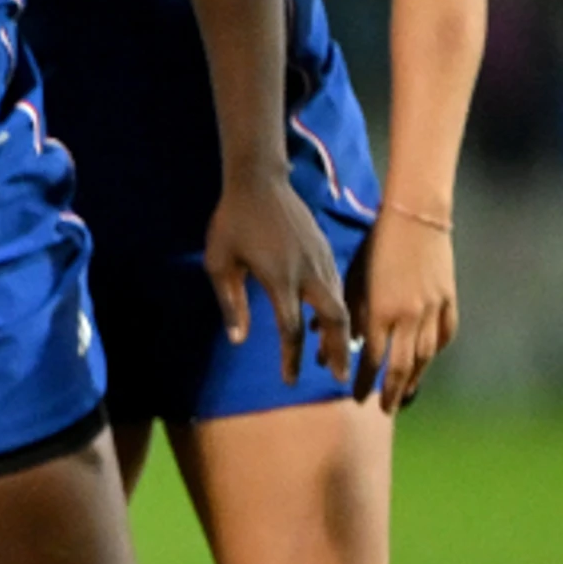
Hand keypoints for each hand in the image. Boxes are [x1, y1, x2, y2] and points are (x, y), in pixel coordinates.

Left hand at [203, 173, 353, 388]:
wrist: (260, 182)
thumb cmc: (232, 222)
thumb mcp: (219, 263)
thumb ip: (231, 303)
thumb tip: (239, 339)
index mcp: (280, 279)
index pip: (290, 329)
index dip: (291, 359)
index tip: (289, 382)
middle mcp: (309, 273)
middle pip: (335, 320)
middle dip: (339, 350)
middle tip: (338, 377)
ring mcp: (322, 260)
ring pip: (342, 303)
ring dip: (342, 332)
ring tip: (337, 356)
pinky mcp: (327, 251)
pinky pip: (339, 287)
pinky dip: (339, 309)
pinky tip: (331, 321)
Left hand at [349, 213, 456, 409]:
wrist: (414, 217)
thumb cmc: (373, 245)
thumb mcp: (350, 279)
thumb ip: (344, 315)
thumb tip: (328, 343)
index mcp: (380, 311)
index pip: (372, 360)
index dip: (363, 381)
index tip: (355, 397)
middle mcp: (409, 316)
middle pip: (402, 367)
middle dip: (391, 391)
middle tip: (383, 409)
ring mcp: (433, 309)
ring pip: (426, 355)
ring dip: (415, 378)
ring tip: (406, 393)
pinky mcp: (450, 299)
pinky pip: (445, 334)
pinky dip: (436, 351)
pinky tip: (428, 360)